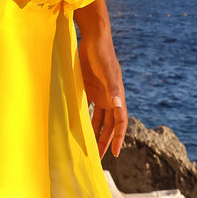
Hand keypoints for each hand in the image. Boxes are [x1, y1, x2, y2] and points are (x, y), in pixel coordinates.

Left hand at [78, 27, 127, 158]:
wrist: (93, 39)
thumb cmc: (101, 54)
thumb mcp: (107, 72)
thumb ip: (113, 89)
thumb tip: (119, 107)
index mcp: (117, 96)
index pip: (120, 123)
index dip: (118, 138)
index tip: (114, 154)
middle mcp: (110, 98)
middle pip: (108, 125)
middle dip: (105, 141)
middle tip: (99, 158)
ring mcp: (99, 94)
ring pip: (98, 120)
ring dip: (94, 133)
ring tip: (88, 148)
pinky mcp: (89, 89)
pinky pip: (87, 109)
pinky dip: (84, 120)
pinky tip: (76, 129)